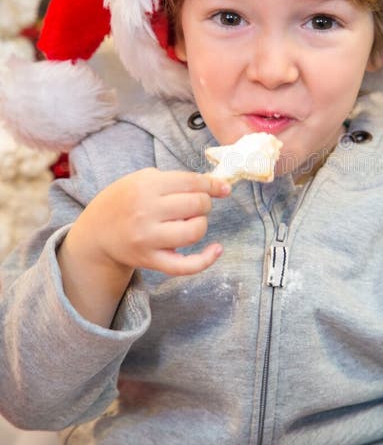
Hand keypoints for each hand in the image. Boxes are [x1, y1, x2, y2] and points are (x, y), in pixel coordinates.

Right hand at [79, 168, 230, 275]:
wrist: (97, 232)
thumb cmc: (125, 201)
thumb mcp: (142, 179)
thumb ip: (176, 180)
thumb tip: (218, 185)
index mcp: (145, 186)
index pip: (191, 182)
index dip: (212, 185)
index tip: (223, 188)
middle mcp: (146, 211)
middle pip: (196, 205)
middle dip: (204, 204)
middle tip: (196, 205)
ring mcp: (147, 238)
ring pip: (194, 231)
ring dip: (201, 224)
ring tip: (191, 221)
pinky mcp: (150, 260)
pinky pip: (185, 266)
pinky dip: (206, 260)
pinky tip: (217, 249)